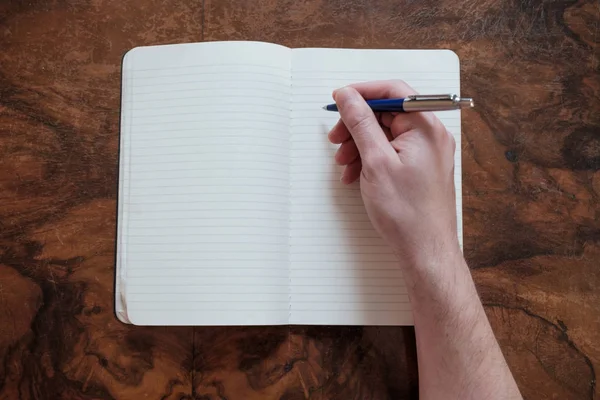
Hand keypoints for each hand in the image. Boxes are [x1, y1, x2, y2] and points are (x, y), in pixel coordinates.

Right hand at [328, 80, 459, 264]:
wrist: (424, 249)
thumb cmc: (406, 212)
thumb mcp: (375, 161)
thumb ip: (360, 122)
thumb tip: (348, 96)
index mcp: (425, 127)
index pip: (393, 91)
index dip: (362, 93)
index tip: (339, 101)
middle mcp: (431, 136)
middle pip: (387, 114)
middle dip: (357, 126)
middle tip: (336, 139)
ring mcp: (427, 153)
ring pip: (386, 135)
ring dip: (360, 145)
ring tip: (344, 164)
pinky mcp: (421, 169)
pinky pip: (392, 153)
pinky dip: (371, 159)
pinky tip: (356, 175)